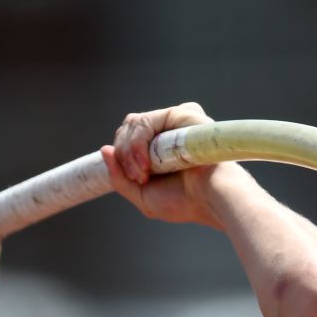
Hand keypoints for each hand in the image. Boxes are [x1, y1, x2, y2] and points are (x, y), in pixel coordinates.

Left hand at [102, 103, 230, 226]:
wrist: (211, 199)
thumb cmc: (185, 202)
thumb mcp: (143, 196)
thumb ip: (120, 178)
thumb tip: (104, 150)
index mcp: (160, 147)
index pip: (128, 138)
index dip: (121, 157)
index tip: (134, 180)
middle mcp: (168, 130)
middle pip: (127, 128)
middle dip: (123, 154)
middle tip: (138, 177)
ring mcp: (173, 121)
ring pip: (133, 124)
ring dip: (129, 153)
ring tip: (144, 174)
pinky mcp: (180, 114)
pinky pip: (145, 122)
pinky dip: (138, 144)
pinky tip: (147, 164)